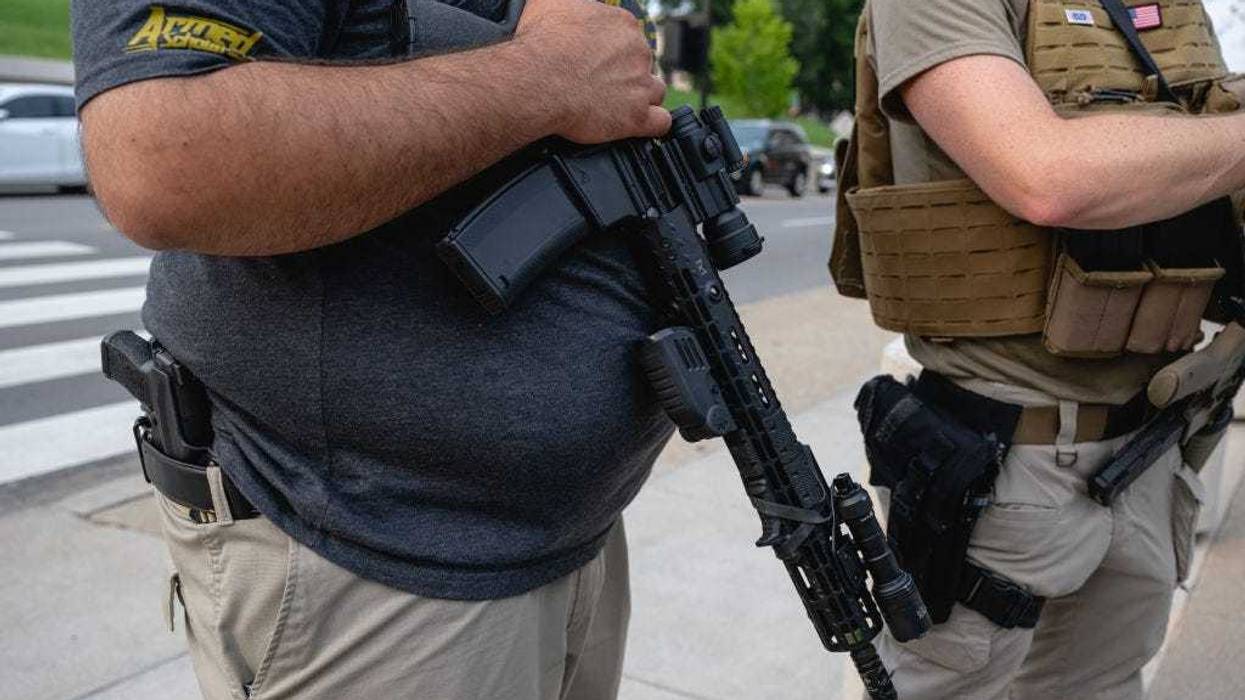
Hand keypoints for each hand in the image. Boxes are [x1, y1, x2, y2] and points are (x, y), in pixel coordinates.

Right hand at [515, 0, 669, 142]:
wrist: (536, 81)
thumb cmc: (539, 43)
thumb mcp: (549, 2)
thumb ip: (568, 2)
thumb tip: (567, 4)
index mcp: (622, 24)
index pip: (628, 36)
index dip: (613, 51)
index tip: (597, 60)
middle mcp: (638, 52)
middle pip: (641, 63)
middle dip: (625, 73)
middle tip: (598, 83)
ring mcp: (640, 85)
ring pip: (655, 90)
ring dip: (640, 97)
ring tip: (617, 105)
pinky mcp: (637, 116)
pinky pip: (660, 122)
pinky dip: (651, 124)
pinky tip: (636, 123)